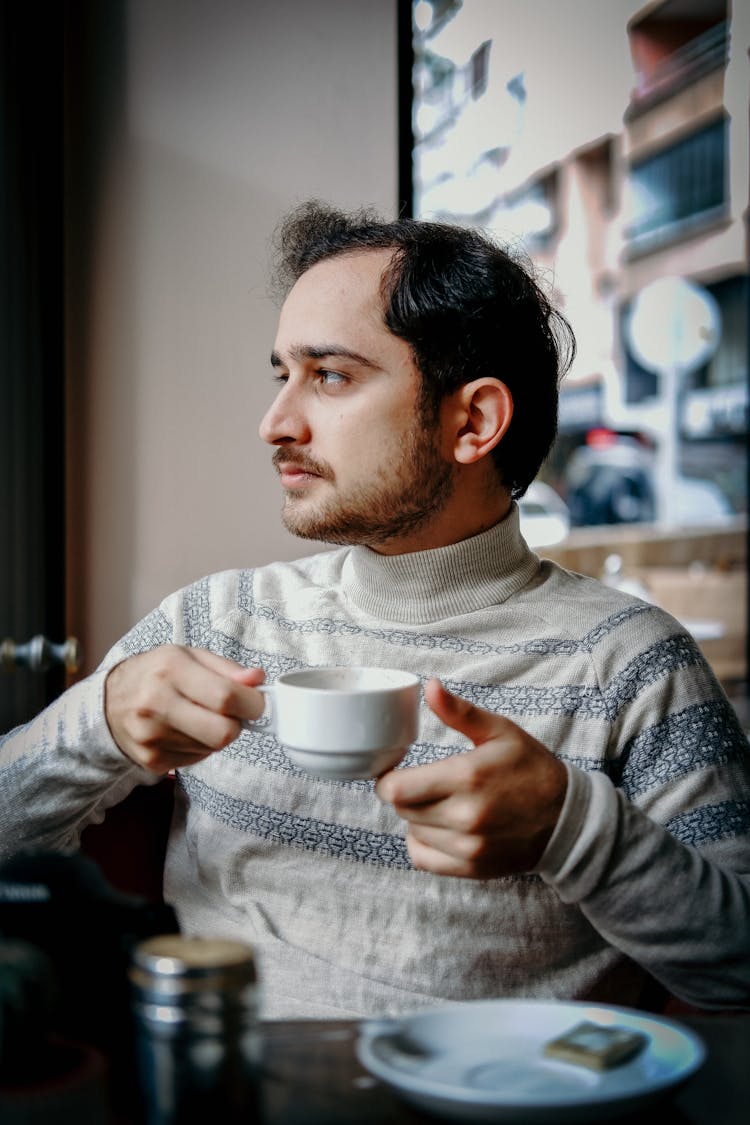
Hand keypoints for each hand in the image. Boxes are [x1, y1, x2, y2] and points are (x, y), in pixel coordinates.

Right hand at [105, 645, 265, 773]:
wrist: (109, 701)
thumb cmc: (156, 673)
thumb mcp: (189, 656)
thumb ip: (227, 668)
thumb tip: (257, 680)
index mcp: (170, 669)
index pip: (226, 698)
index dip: (253, 703)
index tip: (256, 702)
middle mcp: (156, 704)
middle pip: (223, 733)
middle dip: (237, 724)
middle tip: (230, 712)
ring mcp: (151, 737)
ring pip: (213, 748)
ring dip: (216, 734)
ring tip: (197, 715)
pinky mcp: (152, 760)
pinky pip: (197, 759)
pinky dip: (199, 745)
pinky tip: (183, 729)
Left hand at [375, 679, 567, 878]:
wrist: (567, 818)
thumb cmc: (531, 768)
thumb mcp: (499, 731)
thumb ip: (459, 711)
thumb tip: (430, 686)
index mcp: (467, 777)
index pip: (396, 789)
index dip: (387, 778)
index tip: (396, 769)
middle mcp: (465, 816)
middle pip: (402, 808)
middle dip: (405, 792)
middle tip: (424, 782)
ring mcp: (468, 847)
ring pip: (412, 830)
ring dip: (417, 816)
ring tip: (440, 802)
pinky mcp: (472, 868)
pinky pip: (422, 858)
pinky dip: (423, 842)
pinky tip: (440, 827)